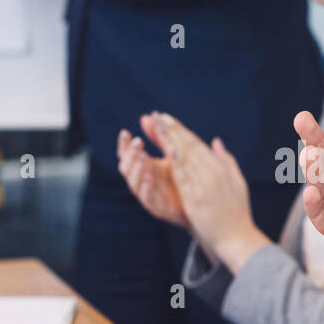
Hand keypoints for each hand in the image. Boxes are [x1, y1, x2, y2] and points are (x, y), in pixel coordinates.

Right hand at [117, 114, 188, 230]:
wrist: (199, 205)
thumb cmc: (184, 177)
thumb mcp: (172, 154)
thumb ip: (159, 137)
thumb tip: (147, 116)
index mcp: (143, 167)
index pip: (126, 154)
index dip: (123, 144)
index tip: (125, 132)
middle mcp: (141, 180)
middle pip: (126, 167)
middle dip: (130, 154)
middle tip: (138, 142)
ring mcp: (147, 194)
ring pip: (133, 182)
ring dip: (136, 168)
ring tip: (142, 156)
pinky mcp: (156, 207)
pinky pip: (146, 197)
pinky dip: (145, 186)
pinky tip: (149, 175)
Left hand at [152, 113, 269, 272]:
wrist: (237, 238)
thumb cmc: (237, 211)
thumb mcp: (237, 182)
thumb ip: (227, 160)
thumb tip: (216, 142)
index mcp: (221, 168)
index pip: (196, 143)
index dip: (180, 129)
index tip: (166, 118)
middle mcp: (212, 173)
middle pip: (188, 146)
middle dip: (171, 130)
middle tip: (157, 116)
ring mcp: (204, 186)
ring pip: (184, 158)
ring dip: (169, 141)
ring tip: (156, 128)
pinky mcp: (197, 200)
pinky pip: (183, 178)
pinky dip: (173, 163)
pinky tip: (163, 152)